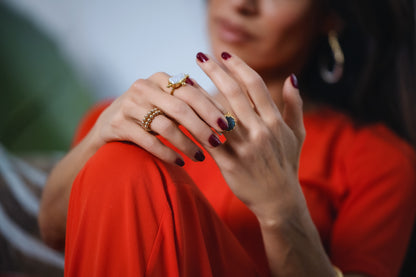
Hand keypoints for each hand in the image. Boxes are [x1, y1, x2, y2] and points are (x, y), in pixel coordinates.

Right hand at [88, 72, 229, 165]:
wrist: (109, 123)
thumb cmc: (149, 113)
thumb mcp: (167, 102)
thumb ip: (191, 102)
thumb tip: (228, 114)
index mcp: (159, 78)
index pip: (191, 92)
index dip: (210, 108)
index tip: (227, 124)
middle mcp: (143, 87)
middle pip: (179, 108)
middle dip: (201, 127)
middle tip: (217, 142)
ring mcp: (128, 105)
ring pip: (165, 126)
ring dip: (187, 144)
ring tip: (200, 157)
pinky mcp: (118, 124)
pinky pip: (149, 141)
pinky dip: (167, 153)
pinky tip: (180, 161)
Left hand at [196, 52, 305, 222]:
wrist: (279, 200)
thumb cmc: (286, 165)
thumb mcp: (296, 134)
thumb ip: (294, 105)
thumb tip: (291, 78)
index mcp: (274, 121)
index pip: (254, 85)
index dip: (238, 66)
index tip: (224, 54)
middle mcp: (259, 130)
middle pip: (233, 93)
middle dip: (215, 72)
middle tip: (199, 56)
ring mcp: (244, 147)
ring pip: (216, 114)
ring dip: (198, 95)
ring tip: (183, 81)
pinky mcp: (229, 163)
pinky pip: (208, 139)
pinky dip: (194, 125)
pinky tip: (181, 113)